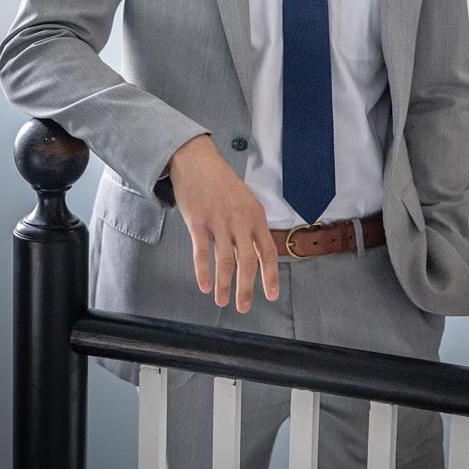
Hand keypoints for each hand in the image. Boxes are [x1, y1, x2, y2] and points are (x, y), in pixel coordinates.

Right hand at [169, 134, 278, 312]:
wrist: (197, 161)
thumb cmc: (221, 183)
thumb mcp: (245, 201)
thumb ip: (250, 228)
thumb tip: (255, 256)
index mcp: (255, 216)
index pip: (267, 251)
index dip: (270, 276)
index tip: (271, 295)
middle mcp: (240, 220)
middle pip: (247, 262)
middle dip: (246, 288)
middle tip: (243, 307)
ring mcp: (219, 221)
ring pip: (225, 261)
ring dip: (225, 285)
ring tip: (223, 301)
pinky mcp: (198, 222)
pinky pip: (201, 253)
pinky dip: (203, 272)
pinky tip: (205, 286)